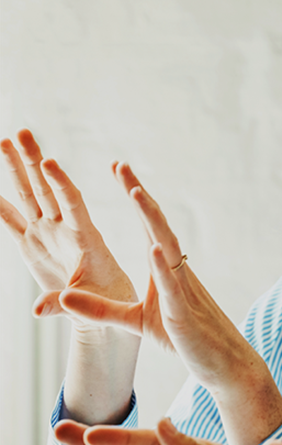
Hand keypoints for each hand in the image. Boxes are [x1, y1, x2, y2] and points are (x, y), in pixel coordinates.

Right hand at [0, 130, 136, 326]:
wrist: (104, 307)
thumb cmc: (108, 303)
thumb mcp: (93, 306)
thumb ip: (65, 304)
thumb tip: (37, 311)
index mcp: (87, 238)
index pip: (72, 204)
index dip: (61, 183)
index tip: (50, 162)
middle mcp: (65, 229)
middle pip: (47, 189)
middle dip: (34, 161)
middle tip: (22, 133)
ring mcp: (46, 233)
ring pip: (29, 196)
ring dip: (16, 170)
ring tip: (4, 140)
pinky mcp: (32, 244)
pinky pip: (10, 219)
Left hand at [60, 163, 281, 444]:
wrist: (224, 363)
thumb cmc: (185, 339)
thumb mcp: (136, 322)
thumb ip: (101, 309)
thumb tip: (64, 296)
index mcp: (165, 270)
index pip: (148, 226)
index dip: (135, 197)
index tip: (119, 169)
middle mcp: (176, 271)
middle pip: (157, 225)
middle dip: (139, 194)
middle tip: (121, 165)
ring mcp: (183, 289)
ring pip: (167, 247)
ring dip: (152, 219)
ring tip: (136, 192)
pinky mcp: (184, 313)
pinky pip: (173, 286)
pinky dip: (163, 266)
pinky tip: (155, 248)